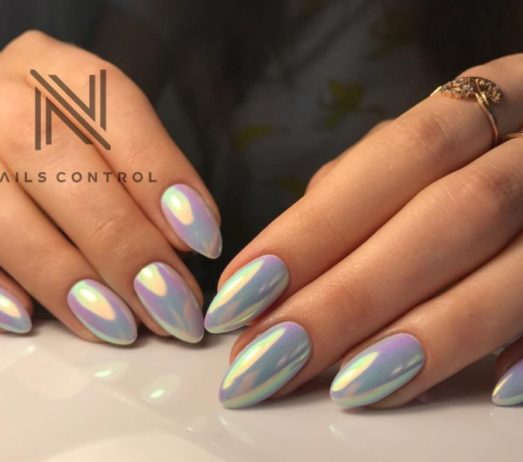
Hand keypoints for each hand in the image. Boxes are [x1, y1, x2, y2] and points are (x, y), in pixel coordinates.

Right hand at [0, 31, 221, 344]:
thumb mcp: (112, 137)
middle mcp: (0, 96)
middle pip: (54, 160)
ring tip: (121, 326)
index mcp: (56, 70)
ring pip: (3, 214)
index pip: (112, 105)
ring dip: (68, 279)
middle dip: (122, 243)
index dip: (159, 175)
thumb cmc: (74, 141)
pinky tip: (32, 320)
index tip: (201, 241)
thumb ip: (146, 176)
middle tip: (170, 304)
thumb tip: (182, 244)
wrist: (4, 131)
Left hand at [206, 53, 522, 407]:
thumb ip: (348, 201)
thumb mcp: (404, 159)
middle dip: (353, 297)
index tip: (241, 296)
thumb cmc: (458, 158)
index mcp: (474, 113)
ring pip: (518, 269)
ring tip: (352, 386)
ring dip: (431, 335)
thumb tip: (276, 274)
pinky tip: (488, 390)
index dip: (316, 230)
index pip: (392, 160)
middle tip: (271, 359)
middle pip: (449, 217)